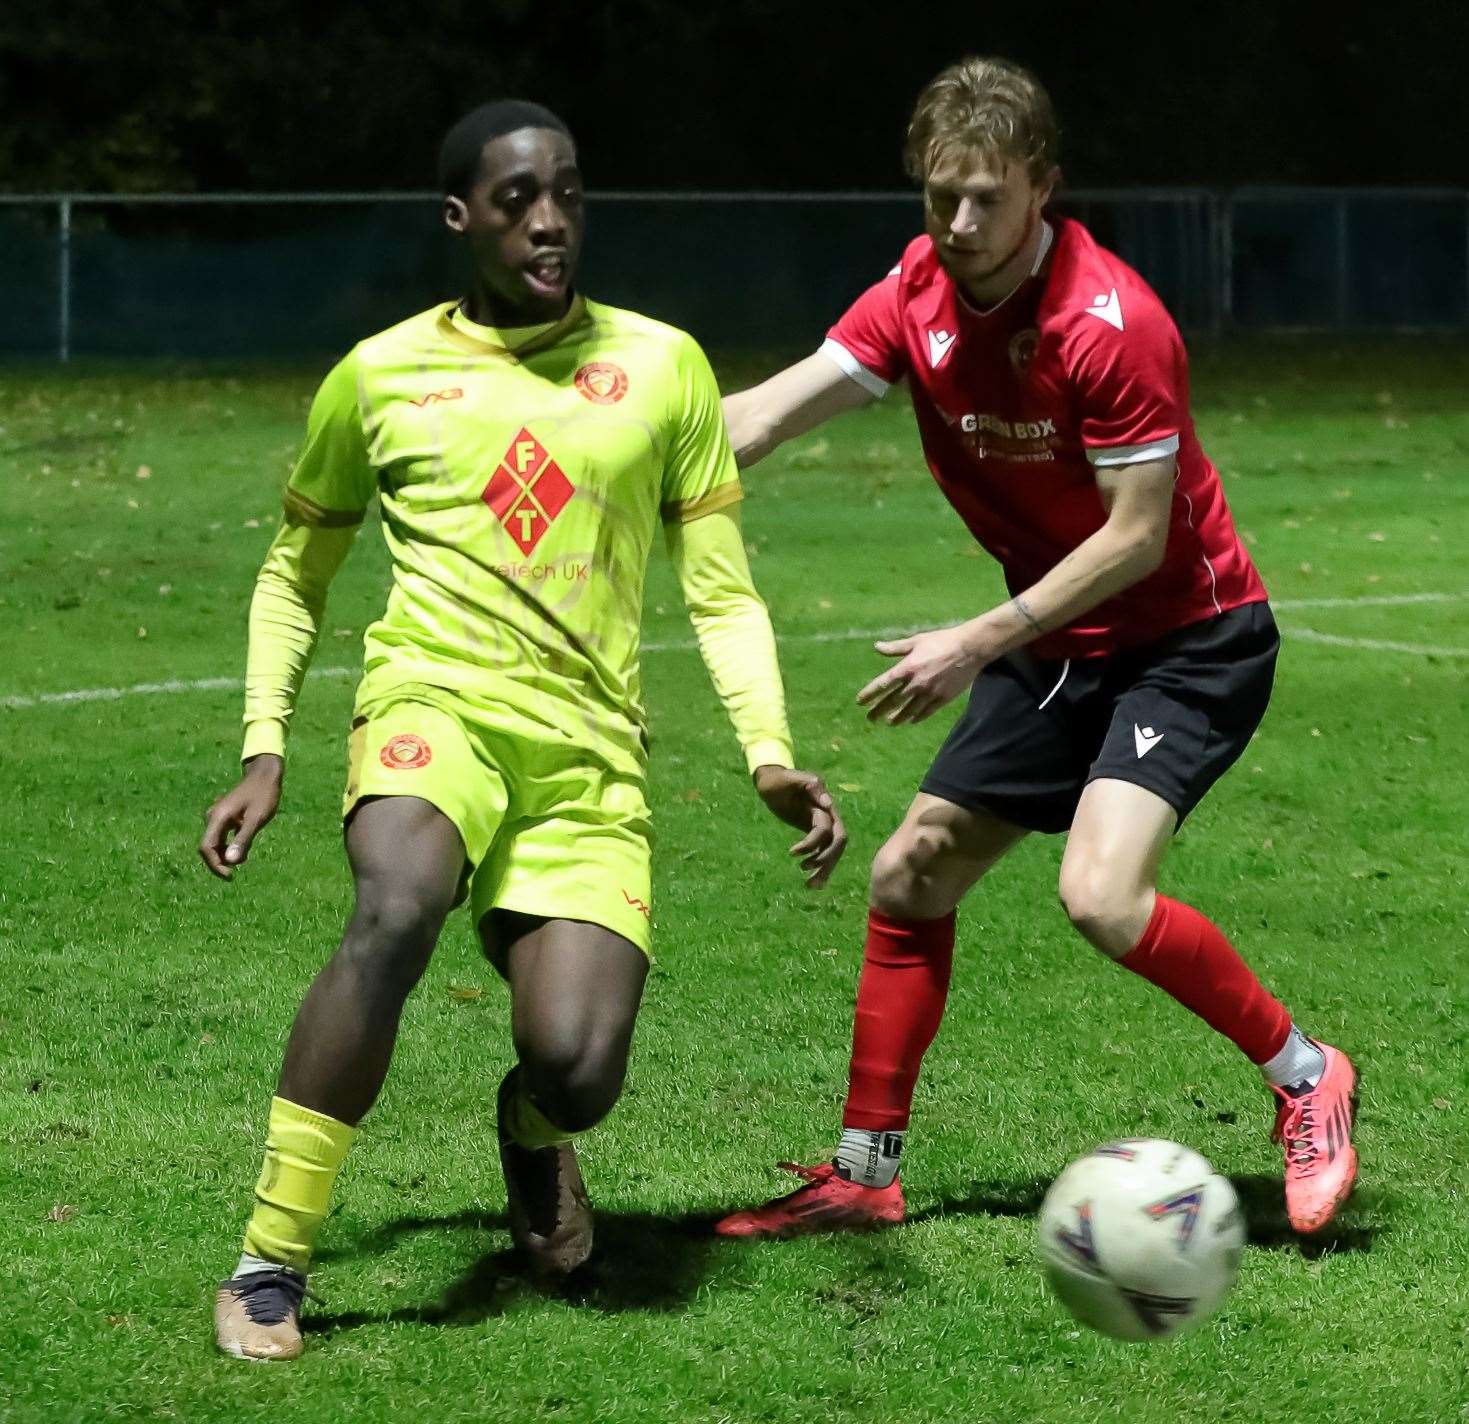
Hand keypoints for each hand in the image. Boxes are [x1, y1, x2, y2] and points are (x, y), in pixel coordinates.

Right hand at [199, 754, 282, 879]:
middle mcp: (213, 817)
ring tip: (243, 860)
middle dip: (219, 862)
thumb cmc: (263, 795)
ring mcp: (217, 817)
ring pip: (215, 843)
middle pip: (208, 847)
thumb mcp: (256, 819)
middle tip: (234, 874)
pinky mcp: (224, 817)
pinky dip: (229, 846)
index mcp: (217, 817)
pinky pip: (221, 837)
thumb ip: (243, 839)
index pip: (206, 847)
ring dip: (225, 855)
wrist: (264, 775)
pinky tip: (243, 851)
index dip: (215, 865)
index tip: (230, 875)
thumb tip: (230, 862)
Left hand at [753, 765, 846, 887]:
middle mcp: (828, 816)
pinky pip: (821, 851)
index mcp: (825, 805)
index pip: (831, 830)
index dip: (815, 844)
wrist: (772, 782)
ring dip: (823, 869)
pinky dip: (818, 866)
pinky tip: (810, 882)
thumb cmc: (780, 779)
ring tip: (809, 886)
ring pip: (830, 851)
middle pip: (836, 844)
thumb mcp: (792, 778)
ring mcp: (822, 824)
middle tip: (806, 874)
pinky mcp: (814, 832)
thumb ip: (812, 786)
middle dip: (825, 861)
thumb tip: (828, 803)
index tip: (792, 852)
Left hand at [856, 622, 990, 725]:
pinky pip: (926, 712)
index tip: (860, 702)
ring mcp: (929, 692)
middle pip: (892, 701)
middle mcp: (916, 683)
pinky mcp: (942, 698)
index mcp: (907, 667)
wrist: (970, 649)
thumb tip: (877, 646)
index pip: (882, 684)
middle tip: (870, 718)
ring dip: (897, 718)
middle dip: (879, 710)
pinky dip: (917, 717)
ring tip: (889, 723)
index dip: (869, 694)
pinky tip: (911, 721)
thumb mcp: (916, 641)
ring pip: (908, 710)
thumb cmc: (942, 641)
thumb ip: (895, 647)